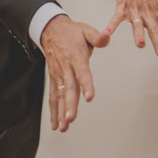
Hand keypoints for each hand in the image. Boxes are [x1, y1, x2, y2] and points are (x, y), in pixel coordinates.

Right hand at [41, 14, 109, 131]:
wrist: (50, 30)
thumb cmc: (71, 32)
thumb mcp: (86, 30)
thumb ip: (98, 37)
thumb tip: (108, 37)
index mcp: (76, 56)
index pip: (82, 72)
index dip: (86, 84)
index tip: (89, 97)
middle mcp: (66, 68)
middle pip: (68, 88)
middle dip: (69, 104)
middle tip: (71, 118)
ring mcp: (58, 75)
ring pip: (59, 95)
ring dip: (60, 112)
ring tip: (63, 127)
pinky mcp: (54, 79)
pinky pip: (52, 96)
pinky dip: (53, 111)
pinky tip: (56, 125)